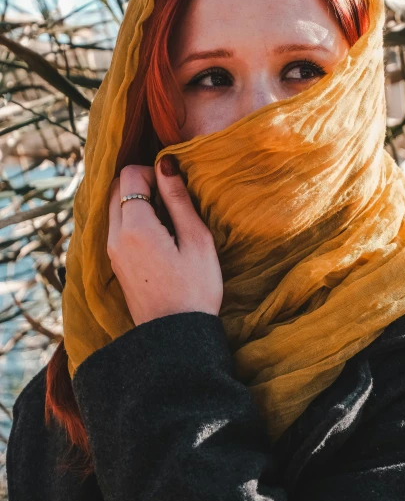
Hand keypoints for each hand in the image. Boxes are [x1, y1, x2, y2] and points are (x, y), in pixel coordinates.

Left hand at [107, 158, 222, 325]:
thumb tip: (166, 162)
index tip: (175, 190)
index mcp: (136, 228)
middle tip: (170, 201)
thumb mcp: (197, 240)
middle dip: (141, 183)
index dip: (153, 173)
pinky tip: (157, 234)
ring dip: (135, 200)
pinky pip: (114, 224)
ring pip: (113, 205)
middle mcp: (114, 236)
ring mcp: (111, 251)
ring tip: (166, 219)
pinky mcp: (114, 262)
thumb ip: (179, 199)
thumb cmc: (195, 289)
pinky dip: (131, 217)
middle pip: (115, 186)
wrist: (176, 338)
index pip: (129, 175)